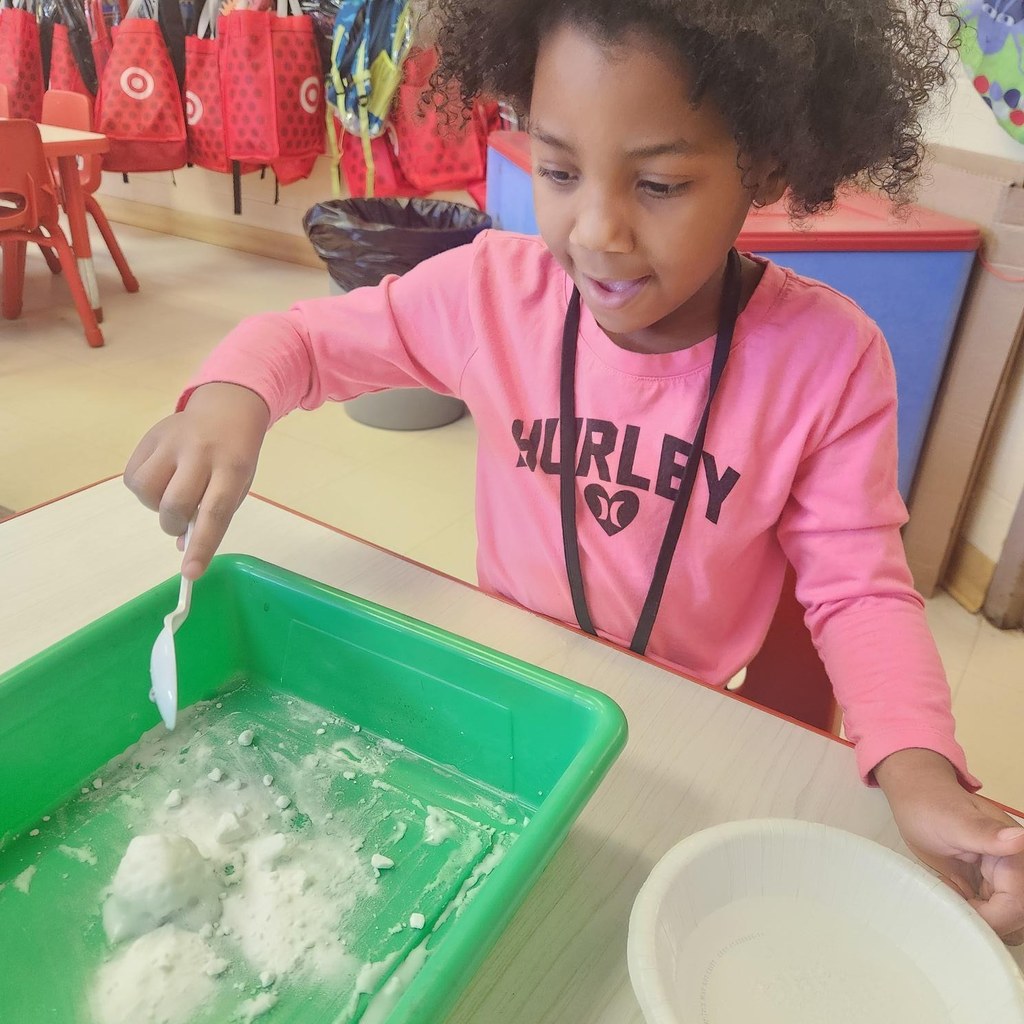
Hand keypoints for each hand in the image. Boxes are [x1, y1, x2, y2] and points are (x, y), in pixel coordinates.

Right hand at [124, 383, 270, 579]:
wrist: (227, 410)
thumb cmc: (234, 456)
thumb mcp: (238, 485)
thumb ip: (214, 516)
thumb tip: (183, 547)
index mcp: (232, 467)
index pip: (215, 512)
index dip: (202, 546)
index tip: (191, 573)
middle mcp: (201, 453)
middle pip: (176, 504)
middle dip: (175, 525)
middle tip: (183, 522)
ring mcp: (172, 442)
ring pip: (147, 491)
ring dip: (156, 506)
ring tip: (171, 496)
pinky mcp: (151, 437)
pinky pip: (132, 477)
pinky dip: (143, 490)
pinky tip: (160, 481)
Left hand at [876, 748, 1023, 943]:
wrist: (916, 796)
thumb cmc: (931, 804)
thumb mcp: (954, 819)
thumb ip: (986, 834)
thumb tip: (1020, 839)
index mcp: (1015, 855)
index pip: (1016, 904)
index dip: (991, 918)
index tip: (961, 912)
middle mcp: (1015, 869)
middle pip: (1015, 918)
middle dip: (987, 923)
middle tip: (952, 905)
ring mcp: (1002, 879)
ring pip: (1006, 921)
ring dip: (982, 922)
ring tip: (951, 899)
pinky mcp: (988, 886)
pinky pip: (990, 913)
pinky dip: (973, 915)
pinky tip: (952, 896)